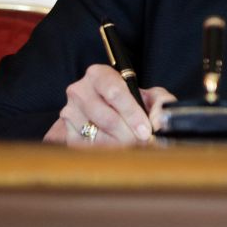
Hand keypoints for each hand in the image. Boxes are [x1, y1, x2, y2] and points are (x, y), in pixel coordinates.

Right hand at [43, 64, 174, 145]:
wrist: (109, 109)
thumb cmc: (132, 100)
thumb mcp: (151, 95)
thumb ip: (161, 103)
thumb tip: (157, 121)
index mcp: (98, 74)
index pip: (115, 93)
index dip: (133, 114)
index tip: (146, 130)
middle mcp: (79, 91)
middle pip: (106, 118)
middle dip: (129, 134)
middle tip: (144, 143)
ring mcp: (69, 111)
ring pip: (97, 135)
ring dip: (120, 146)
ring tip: (134, 147)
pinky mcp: (65, 131)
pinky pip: (87, 147)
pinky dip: (105, 152)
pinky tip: (118, 150)